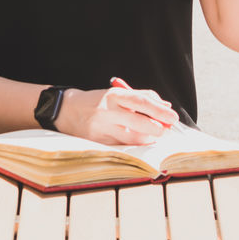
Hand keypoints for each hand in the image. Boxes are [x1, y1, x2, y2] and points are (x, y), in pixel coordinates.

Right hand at [54, 85, 178, 145]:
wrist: (66, 110)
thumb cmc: (97, 101)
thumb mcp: (116, 93)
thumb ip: (141, 97)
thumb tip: (165, 106)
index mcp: (113, 96)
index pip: (140, 102)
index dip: (159, 110)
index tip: (172, 116)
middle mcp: (107, 112)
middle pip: (138, 122)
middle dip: (157, 127)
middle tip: (167, 129)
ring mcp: (102, 129)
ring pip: (131, 138)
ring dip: (148, 138)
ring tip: (156, 135)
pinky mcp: (98, 143)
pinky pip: (122, 145)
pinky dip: (134, 144)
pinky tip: (141, 142)